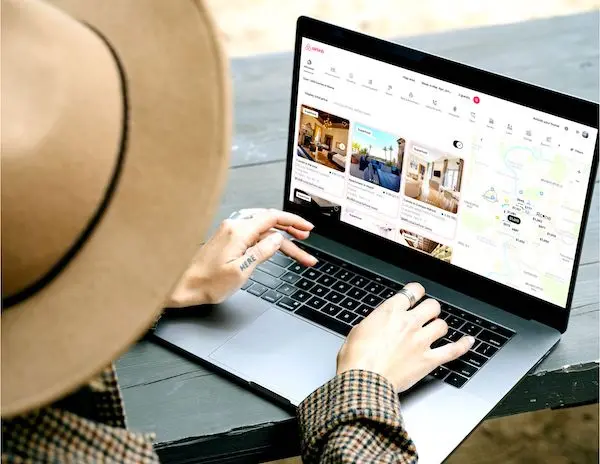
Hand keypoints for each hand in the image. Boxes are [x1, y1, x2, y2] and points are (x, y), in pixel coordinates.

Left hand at [167, 209, 316, 307]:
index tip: (307, 228)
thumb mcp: (241, 270)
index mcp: (238, 231)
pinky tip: (275, 250)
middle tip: (307, 241)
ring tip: (297, 253)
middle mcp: (234, 227)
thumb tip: (278, 239)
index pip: (272, 217)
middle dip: (291, 233)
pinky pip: (253, 236)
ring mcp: (230, 233)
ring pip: (263, 233)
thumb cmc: (206, 282)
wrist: (182, 286)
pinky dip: (268, 243)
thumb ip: (262, 252)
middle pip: (270, 225)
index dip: (293, 222)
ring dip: (281, 241)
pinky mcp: (227, 240)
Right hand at [336, 283, 474, 391]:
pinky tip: (468, 341)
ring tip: (435, 330)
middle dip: (430, 309)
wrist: (363, 380)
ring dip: (439, 327)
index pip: (412, 291)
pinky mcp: (428, 360)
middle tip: (426, 315)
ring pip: (442, 325)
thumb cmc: (355, 358)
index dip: (417, 292)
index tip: (417, 295)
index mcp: (390, 312)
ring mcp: (421, 341)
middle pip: (432, 306)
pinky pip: (453, 350)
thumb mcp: (358, 330)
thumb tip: (379, 324)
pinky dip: (463, 345)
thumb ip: (374, 323)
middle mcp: (408, 322)